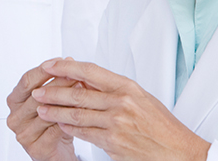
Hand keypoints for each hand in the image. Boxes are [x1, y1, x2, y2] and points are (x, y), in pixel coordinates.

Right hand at [6, 59, 78, 160]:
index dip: (44, 70)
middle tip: (76, 75)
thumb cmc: (53, 124)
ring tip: (83, 92)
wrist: (57, 152)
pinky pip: (55, 130)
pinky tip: (80, 113)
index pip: (27, 81)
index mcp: (14, 101)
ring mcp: (24, 134)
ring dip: (66, 101)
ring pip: (47, 112)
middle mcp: (15, 117)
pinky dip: (69, 120)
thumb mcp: (52, 99)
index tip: (60, 61)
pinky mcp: (36, 148)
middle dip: (59, 83)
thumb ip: (55, 82)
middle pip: (37, 95)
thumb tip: (68, 60)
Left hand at [34, 59, 210, 160]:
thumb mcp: (141, 99)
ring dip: (55, 112)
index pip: (89, 71)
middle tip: (37, 90)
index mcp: (127, 87)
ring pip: (76, 114)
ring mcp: (116, 123)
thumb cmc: (162, 126)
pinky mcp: (113, 143)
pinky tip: (60, 125)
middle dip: (53, 92)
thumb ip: (113, 90)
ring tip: (41, 108)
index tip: (50, 64)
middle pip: (77, 93)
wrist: (180, 152)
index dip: (66, 67)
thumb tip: (84, 82)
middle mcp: (121, 102)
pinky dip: (69, 129)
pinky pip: (84, 133)